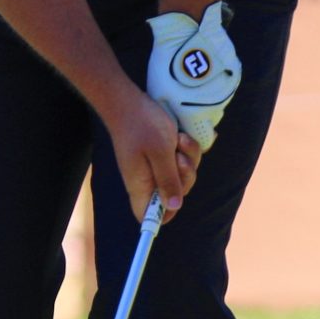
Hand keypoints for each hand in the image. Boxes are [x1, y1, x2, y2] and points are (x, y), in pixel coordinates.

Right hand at [104, 89, 198, 221]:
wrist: (131, 102)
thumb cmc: (141, 126)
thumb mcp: (159, 153)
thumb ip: (168, 180)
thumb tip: (173, 207)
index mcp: (141, 186)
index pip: (148, 216)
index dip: (163, 216)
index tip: (176, 199)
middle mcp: (148, 180)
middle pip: (175, 196)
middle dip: (185, 177)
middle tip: (179, 158)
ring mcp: (157, 168)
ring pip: (184, 176)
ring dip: (188, 158)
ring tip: (178, 141)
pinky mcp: (166, 156)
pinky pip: (185, 160)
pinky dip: (187, 149)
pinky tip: (179, 136)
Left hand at [146, 1, 241, 151]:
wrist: (187, 34)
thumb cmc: (167, 66)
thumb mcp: (159, 95)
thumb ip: (170, 117)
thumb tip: (175, 130)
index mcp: (196, 117)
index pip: (203, 141)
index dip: (194, 136)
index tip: (184, 127)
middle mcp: (215, 108)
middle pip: (210, 121)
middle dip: (199, 115)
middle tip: (184, 98)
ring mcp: (227, 93)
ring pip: (217, 103)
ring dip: (207, 98)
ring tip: (191, 82)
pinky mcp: (234, 77)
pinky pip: (224, 88)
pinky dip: (215, 84)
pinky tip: (203, 71)